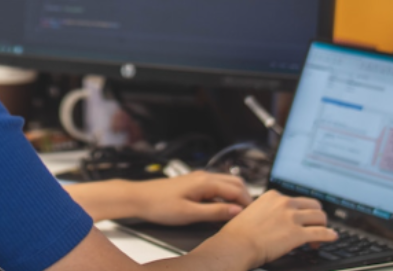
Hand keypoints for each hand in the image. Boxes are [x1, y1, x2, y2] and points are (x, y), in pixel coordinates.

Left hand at [129, 170, 252, 225]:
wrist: (140, 198)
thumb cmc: (160, 205)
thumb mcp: (189, 213)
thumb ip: (214, 212)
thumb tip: (235, 211)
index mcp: (205, 182)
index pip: (235, 189)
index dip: (246, 203)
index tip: (253, 216)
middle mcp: (203, 176)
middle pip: (234, 182)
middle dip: (244, 197)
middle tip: (249, 214)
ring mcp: (198, 178)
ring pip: (225, 183)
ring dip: (235, 196)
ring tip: (238, 212)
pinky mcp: (194, 183)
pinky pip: (216, 186)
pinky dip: (224, 195)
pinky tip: (222, 208)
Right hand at [214, 189, 337, 266]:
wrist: (237, 244)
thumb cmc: (240, 233)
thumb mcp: (253, 212)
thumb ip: (267, 211)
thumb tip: (275, 220)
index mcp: (274, 196)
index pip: (297, 200)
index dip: (302, 212)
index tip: (301, 222)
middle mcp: (285, 203)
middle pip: (313, 205)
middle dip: (317, 216)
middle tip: (315, 228)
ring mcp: (292, 217)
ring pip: (320, 217)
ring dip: (323, 227)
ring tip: (319, 238)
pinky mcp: (297, 233)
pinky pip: (321, 232)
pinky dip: (329, 235)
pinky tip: (332, 237)